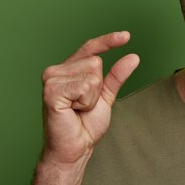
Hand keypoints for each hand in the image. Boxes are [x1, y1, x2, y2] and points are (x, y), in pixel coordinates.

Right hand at [40, 31, 139, 164]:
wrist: (75, 148)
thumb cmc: (85, 124)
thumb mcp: (106, 96)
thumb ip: (117, 76)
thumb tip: (133, 57)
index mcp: (67, 70)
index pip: (90, 48)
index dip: (108, 41)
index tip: (127, 36)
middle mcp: (55, 71)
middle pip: (96, 62)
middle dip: (98, 88)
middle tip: (83, 106)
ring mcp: (51, 79)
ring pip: (92, 74)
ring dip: (91, 97)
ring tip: (77, 109)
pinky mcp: (51, 91)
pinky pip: (85, 86)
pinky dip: (86, 102)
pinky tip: (72, 111)